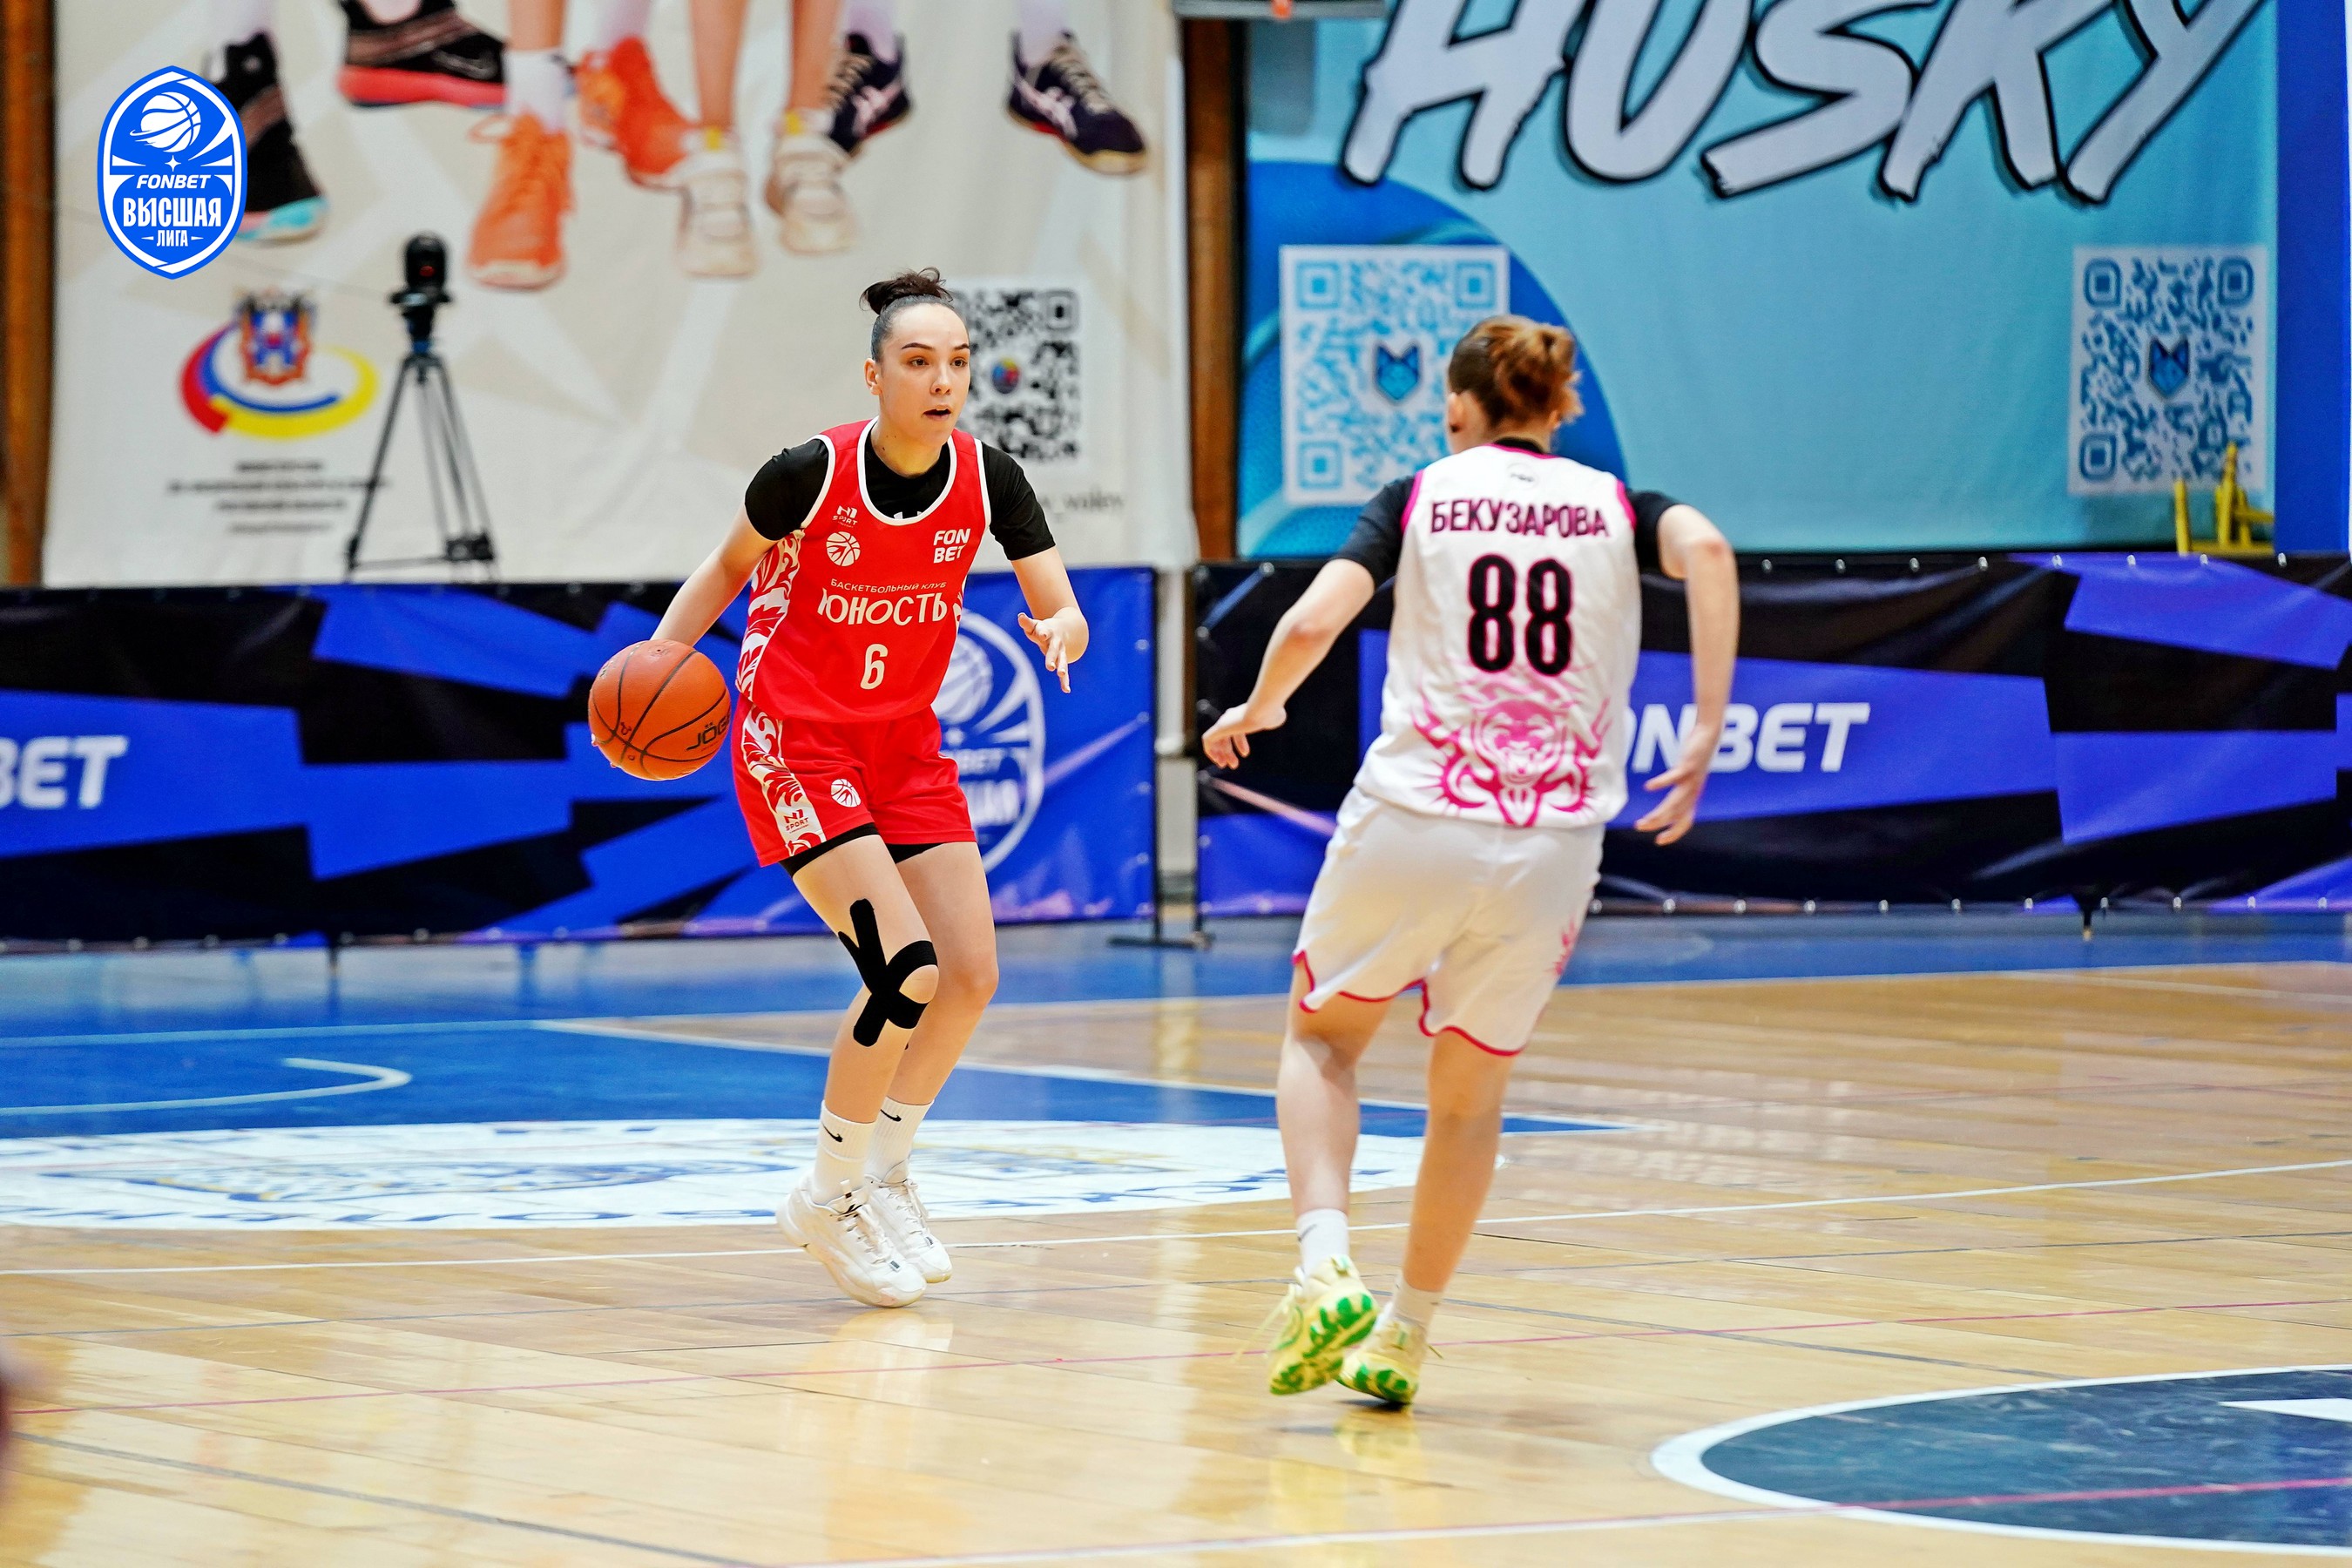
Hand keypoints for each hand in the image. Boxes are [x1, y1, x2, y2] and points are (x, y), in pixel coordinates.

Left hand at [1019, 608, 1086, 692]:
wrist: (1064, 630)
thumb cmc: (1043, 629)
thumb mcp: (1035, 625)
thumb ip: (1027, 623)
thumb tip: (1020, 617)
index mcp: (1048, 632)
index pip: (1045, 632)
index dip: (1043, 633)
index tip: (1042, 636)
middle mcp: (1056, 643)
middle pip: (1054, 650)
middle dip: (1052, 657)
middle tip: (1050, 666)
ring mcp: (1061, 652)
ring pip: (1062, 660)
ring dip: (1062, 668)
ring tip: (1061, 674)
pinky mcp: (1062, 661)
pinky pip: (1065, 672)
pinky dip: (1065, 681)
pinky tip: (1066, 690)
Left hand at [1202, 701, 1285, 768]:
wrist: (1263, 711)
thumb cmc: (1271, 714)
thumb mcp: (1275, 716)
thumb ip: (1274, 717)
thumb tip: (1278, 717)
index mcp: (1243, 713)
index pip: (1237, 729)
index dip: (1240, 743)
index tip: (1245, 754)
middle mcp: (1232, 716)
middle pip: (1226, 736)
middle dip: (1228, 752)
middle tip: (1234, 765)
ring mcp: (1225, 722)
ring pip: (1217, 740)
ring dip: (1220, 754)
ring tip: (1225, 766)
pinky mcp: (1219, 728)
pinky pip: (1208, 740)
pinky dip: (1210, 751)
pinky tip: (1217, 760)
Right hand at [1634, 728, 1718, 844]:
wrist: (1709, 736)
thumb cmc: (1695, 756)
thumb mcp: (1686, 776)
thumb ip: (1678, 787)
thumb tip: (1668, 797)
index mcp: (1692, 796)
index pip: (1685, 822)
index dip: (1674, 834)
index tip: (1659, 842)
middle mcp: (1692, 791)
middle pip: (1676, 814)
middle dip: (1658, 823)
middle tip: (1640, 826)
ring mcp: (1691, 780)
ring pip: (1675, 802)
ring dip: (1659, 813)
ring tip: (1643, 819)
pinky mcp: (1688, 766)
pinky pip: (1673, 777)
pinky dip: (1661, 783)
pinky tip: (1648, 787)